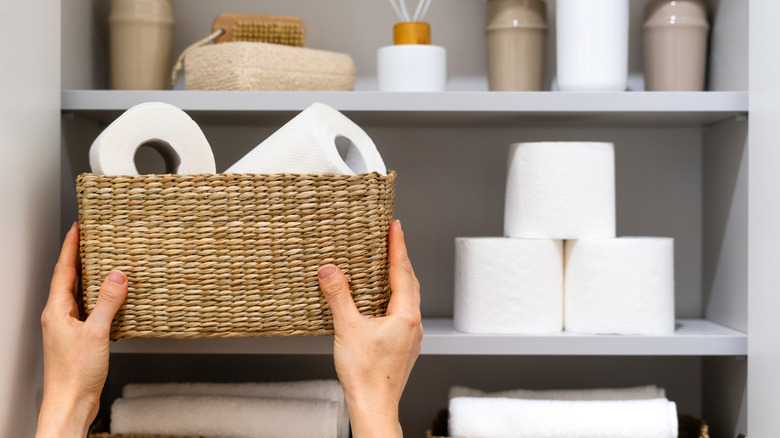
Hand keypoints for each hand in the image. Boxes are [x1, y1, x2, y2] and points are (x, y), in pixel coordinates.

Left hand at [36, 223, 127, 437]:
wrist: (70, 404)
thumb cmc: (75, 375)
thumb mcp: (96, 333)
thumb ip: (108, 302)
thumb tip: (117, 276)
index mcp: (57, 311)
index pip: (63, 270)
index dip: (71, 247)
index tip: (78, 228)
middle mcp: (59, 317)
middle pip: (69, 279)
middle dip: (80, 258)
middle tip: (92, 239)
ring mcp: (67, 328)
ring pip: (79, 295)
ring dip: (90, 278)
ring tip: (104, 262)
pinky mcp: (78, 340)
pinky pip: (88, 310)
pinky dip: (99, 299)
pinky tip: (111, 300)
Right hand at [318, 219, 422, 437]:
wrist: (374, 407)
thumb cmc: (365, 376)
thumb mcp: (347, 329)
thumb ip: (338, 297)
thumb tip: (330, 271)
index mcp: (405, 315)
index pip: (402, 271)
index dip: (398, 246)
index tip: (395, 227)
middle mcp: (413, 324)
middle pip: (409, 282)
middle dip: (400, 259)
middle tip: (392, 239)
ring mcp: (411, 337)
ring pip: (407, 298)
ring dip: (398, 279)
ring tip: (387, 265)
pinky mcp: (403, 347)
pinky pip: (402, 313)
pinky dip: (394, 298)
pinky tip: (381, 302)